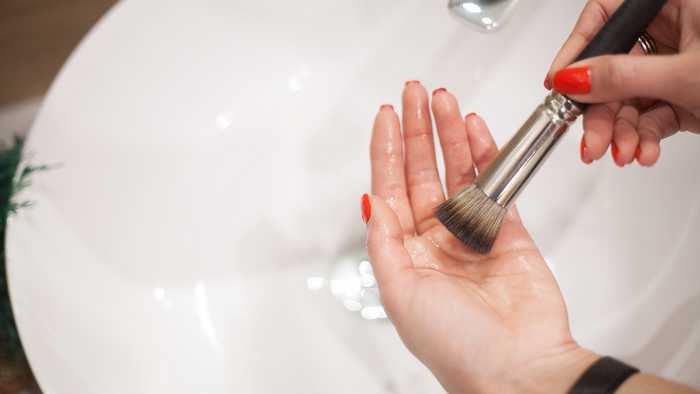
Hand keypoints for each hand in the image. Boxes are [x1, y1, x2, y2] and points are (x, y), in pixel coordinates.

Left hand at [364, 82, 596, 392]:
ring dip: (449, 135)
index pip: (390, 189)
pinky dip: (487, 157)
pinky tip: (475, 132)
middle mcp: (437, 240)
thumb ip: (385, 242)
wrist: (518, 369)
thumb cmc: (457, 346)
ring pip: (458, 172)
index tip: (385, 117)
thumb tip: (370, 202)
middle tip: (413, 95)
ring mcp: (473, 234)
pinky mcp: (508, 233)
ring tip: (442, 101)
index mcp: (406, 254)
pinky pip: (495, 185)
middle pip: (422, 172)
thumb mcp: (400, 293)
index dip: (386, 151)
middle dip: (416, 132)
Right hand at [545, 0, 699, 166]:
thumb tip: (573, 78)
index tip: (559, 81)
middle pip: (609, 69)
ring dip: (619, 132)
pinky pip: (647, 117)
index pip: (604, 17)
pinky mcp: (678, 96)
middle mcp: (669, 33)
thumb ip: (625, 76)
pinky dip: (641, 138)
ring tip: (622, 153)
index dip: (577, 48)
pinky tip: (643, 152)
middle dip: (600, 112)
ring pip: (625, 100)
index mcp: (672, 6)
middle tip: (592, 138)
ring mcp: (672, 67)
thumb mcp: (684, 73)